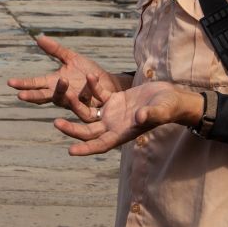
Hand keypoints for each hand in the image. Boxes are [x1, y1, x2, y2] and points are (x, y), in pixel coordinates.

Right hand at [7, 35, 125, 109]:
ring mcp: (74, 103)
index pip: (35, 84)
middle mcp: (61, 95)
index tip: (10, 82)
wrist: (110, 85)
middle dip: (33, 96)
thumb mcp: (71, 58)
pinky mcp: (88, 108)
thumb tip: (38, 37)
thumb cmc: (89, 73)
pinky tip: (90, 77)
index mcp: (55, 83)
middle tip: (21, 95)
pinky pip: (86, 100)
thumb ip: (55, 50)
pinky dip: (88, 89)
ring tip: (62, 80)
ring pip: (64, 100)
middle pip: (44, 97)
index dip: (23, 84)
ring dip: (62, 91)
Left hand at [54, 74, 199, 155]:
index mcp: (123, 134)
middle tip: (56, 123)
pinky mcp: (114, 100)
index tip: (70, 151)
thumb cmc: (169, 108)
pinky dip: (93, 87)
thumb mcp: (161, 111)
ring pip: (89, 113)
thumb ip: (150, 115)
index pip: (100, 145)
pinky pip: (99, 94)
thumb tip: (140, 117)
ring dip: (76, 106)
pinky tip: (89, 75)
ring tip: (64, 95)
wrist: (171, 98)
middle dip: (72, 129)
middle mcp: (114, 126)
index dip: (86, 149)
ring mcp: (112, 113)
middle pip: (88, 131)